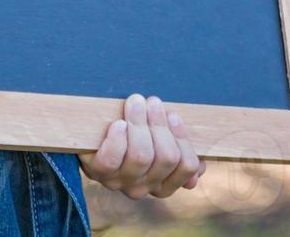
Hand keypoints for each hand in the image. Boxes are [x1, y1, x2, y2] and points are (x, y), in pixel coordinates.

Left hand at [79, 93, 205, 198]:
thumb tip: (200, 171)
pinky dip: (117, 138)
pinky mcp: (98, 172)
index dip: (182, 138)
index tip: (173, 114)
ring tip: (136, 102)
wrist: (90, 134)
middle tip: (152, 101)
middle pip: (166, 157)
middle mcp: (143, 187)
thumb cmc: (130, 132)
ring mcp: (120, 182)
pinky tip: (118, 123)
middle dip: (160, 124)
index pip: (187, 166)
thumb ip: (178, 151)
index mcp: (162, 183)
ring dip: (140, 122)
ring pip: (142, 155)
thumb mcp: (157, 139)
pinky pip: (113, 159)